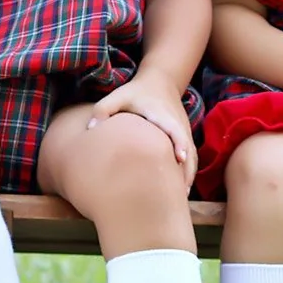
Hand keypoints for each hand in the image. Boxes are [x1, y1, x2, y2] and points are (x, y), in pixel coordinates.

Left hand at [87, 69, 197, 187]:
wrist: (160, 83)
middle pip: (188, 150)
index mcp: (163, 116)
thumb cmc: (136, 93)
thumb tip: (91, 130)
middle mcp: (178, 126)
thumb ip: (103, 110)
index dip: (179, 144)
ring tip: (179, 199)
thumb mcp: (118, 96)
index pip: (175, 131)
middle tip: (179, 194)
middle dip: (185, 171)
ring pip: (192, 158)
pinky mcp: (185, 138)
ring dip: (187, 177)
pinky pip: (190, 159)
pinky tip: (179, 191)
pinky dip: (187, 173)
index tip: (179, 159)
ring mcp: (184, 133)